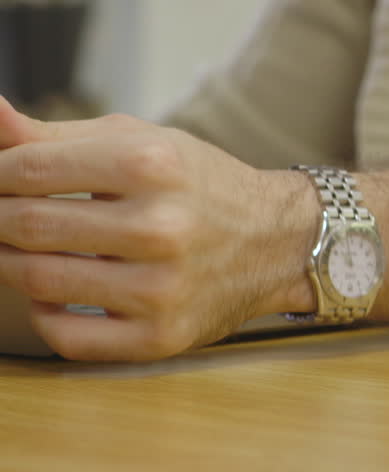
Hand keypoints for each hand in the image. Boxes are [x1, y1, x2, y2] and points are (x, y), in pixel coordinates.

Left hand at [0, 98, 314, 360]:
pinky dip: (44, 314)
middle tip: (6, 217)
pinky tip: (57, 294)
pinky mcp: (161, 336)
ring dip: (11, 264)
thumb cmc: (199, 187)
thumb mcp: (139, 143)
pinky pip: (67, 336)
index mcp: (150, 166)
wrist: (278, 243)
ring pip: (36, 281)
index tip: (2, 181)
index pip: (27, 171)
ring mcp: (160, 288)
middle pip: (26, 225)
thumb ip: (55, 135)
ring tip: (23, 250)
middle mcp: (158, 227)